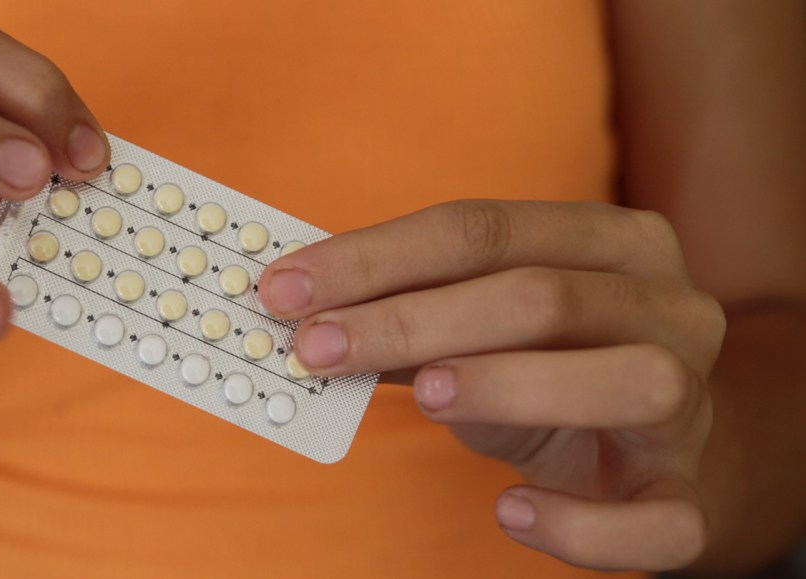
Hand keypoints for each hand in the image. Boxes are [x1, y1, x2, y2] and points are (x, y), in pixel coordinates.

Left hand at [259, 200, 724, 570]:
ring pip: (626, 381)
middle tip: (316, 346)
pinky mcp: (690, 492)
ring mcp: (691, 400)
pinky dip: (580, 523)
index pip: (484, 228)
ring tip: (423, 396)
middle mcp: (668, 305)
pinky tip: (510, 510)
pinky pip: (658, 520)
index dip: (376, 257)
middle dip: (413, 319)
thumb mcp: (481, 326)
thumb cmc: (550, 367)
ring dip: (507, 384)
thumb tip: (304, 314)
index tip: (287, 288)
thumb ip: (411, 315)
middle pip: (542, 295)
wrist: (652, 445)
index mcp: (612, 241)